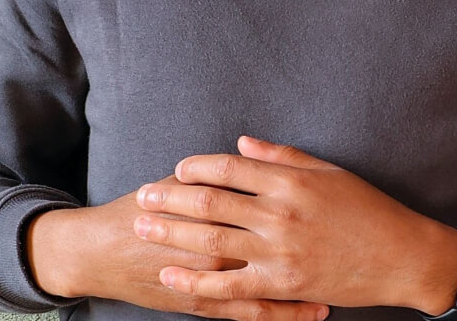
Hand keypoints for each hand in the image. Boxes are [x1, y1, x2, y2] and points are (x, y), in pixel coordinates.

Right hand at [27, 177, 328, 320]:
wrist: (101, 249)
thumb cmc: (146, 207)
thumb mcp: (183, 180)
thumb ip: (223, 171)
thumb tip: (256, 152)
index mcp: (217, 208)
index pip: (271, 206)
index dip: (310, 210)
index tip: (344, 212)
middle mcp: (219, 246)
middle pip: (278, 247)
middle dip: (318, 250)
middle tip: (355, 249)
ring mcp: (211, 280)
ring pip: (271, 286)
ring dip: (310, 288)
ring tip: (345, 288)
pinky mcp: (202, 305)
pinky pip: (251, 314)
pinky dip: (284, 315)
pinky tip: (313, 313)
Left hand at [133, 136, 456, 314]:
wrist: (400, 256)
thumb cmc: (369, 209)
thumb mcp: (330, 172)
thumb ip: (284, 157)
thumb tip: (241, 144)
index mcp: (292, 181)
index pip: (230, 168)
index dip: (198, 167)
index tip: (177, 169)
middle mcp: (281, 213)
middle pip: (211, 201)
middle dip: (171, 197)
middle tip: (143, 195)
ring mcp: (279, 251)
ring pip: (211, 239)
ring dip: (172, 232)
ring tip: (144, 225)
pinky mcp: (281, 285)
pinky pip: (228, 285)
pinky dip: (195, 280)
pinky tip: (171, 275)